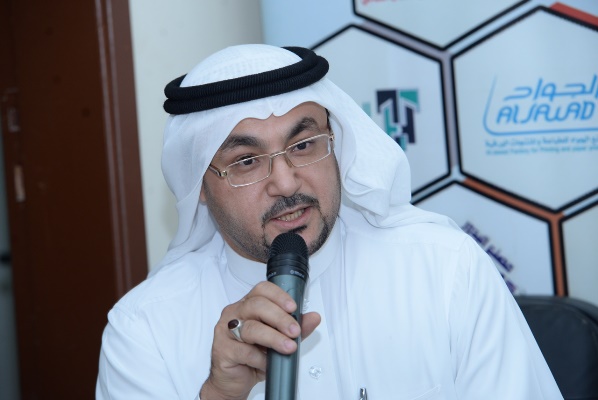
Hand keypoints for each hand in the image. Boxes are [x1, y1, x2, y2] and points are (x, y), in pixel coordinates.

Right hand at [200, 281, 320, 399]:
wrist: (234, 380)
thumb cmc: (253, 356)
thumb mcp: (279, 340)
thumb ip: (296, 327)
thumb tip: (313, 318)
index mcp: (248, 305)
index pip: (262, 290)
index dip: (278, 296)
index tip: (293, 307)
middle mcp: (235, 314)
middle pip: (256, 305)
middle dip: (280, 318)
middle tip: (294, 330)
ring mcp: (226, 331)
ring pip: (251, 328)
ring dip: (274, 338)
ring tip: (288, 347)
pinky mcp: (223, 349)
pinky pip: (244, 351)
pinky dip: (261, 358)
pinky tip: (268, 362)